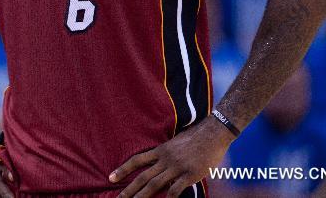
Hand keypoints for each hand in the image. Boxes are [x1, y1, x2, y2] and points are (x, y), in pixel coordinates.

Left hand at [109, 115, 234, 197]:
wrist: (213, 134)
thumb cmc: (196, 138)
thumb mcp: (175, 143)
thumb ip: (165, 154)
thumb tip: (158, 165)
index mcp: (160, 150)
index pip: (136, 160)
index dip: (123, 170)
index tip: (111, 178)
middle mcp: (165, 159)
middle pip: (143, 177)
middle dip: (129, 189)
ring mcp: (177, 167)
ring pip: (155, 185)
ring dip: (142, 196)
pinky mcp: (190, 175)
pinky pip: (175, 190)